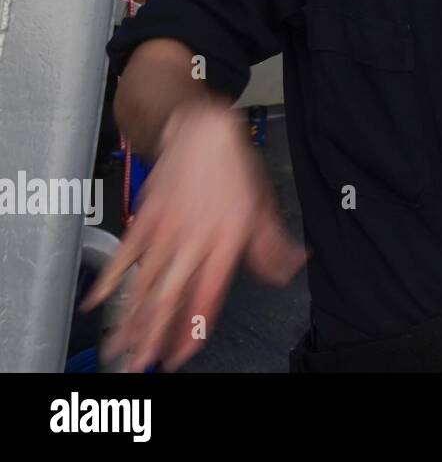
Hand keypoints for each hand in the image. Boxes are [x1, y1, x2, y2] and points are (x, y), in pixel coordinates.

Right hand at [81, 101, 305, 371]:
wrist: (200, 129)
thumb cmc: (232, 166)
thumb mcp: (263, 204)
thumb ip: (273, 244)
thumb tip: (290, 268)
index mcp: (226, 238)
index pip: (208, 293)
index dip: (194, 326)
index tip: (183, 352)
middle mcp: (193, 239)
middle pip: (170, 295)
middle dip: (155, 335)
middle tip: (143, 364)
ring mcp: (165, 230)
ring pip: (144, 282)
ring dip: (131, 318)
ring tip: (121, 347)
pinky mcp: (145, 219)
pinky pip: (125, 255)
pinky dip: (110, 280)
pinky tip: (98, 303)